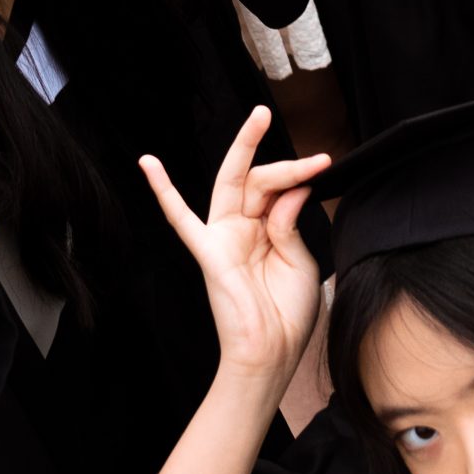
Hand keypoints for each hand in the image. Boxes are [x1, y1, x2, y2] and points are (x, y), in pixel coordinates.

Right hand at [141, 107, 328, 381]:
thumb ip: (290, 224)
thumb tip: (292, 189)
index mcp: (268, 231)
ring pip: (232, 184)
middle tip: (279, 120)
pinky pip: (181, 219)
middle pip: (257, 179)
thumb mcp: (300, 262)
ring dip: (244, 149)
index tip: (325, 165)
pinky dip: (164, 192)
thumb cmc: (287, 314)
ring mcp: (224, 238)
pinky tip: (148, 164)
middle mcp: (243, 229)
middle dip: (271, 151)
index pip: (279, 189)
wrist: (271, 354)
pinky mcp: (210, 252)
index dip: (300, 175)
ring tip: (259, 119)